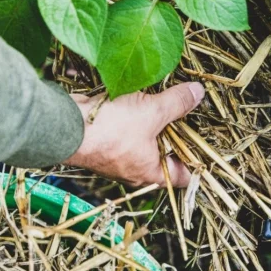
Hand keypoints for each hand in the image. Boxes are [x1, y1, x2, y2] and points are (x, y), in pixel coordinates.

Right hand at [64, 82, 204, 187]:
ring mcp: (116, 155)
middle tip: (189, 111)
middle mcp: (133, 169)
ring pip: (144, 139)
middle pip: (165, 154)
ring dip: (153, 120)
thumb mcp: (152, 112)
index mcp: (150, 173)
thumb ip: (177, 103)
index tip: (205, 140)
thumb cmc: (110, 129)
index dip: (197, 160)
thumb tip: (198, 94)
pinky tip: (139, 96)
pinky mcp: (103, 139)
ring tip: (166, 99)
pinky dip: (134, 115)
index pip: (183, 176)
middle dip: (176, 133)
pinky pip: (125, 129)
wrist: (64, 125)